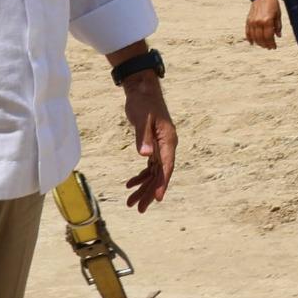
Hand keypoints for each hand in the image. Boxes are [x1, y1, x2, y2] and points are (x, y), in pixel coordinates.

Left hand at [121, 76, 176, 211]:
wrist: (143, 89)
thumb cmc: (143, 102)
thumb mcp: (142, 118)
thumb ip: (143, 137)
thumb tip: (145, 156)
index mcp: (168, 140)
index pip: (166, 166)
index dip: (162, 183)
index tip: (157, 198)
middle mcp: (167, 145)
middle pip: (160, 173)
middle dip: (149, 192)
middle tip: (138, 208)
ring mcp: (161, 146)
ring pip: (154, 172)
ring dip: (143, 187)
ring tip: (131, 202)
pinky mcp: (153, 145)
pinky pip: (149, 166)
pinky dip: (140, 176)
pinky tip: (130, 184)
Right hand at [244, 0, 281, 48]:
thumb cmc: (272, 4)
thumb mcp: (278, 14)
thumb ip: (278, 26)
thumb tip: (278, 36)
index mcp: (267, 21)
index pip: (269, 36)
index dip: (271, 43)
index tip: (274, 47)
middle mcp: (258, 22)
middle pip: (261, 38)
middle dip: (265, 44)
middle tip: (269, 47)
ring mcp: (252, 22)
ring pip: (254, 37)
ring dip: (258, 43)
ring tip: (263, 45)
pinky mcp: (248, 20)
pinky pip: (247, 32)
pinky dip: (249, 38)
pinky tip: (252, 43)